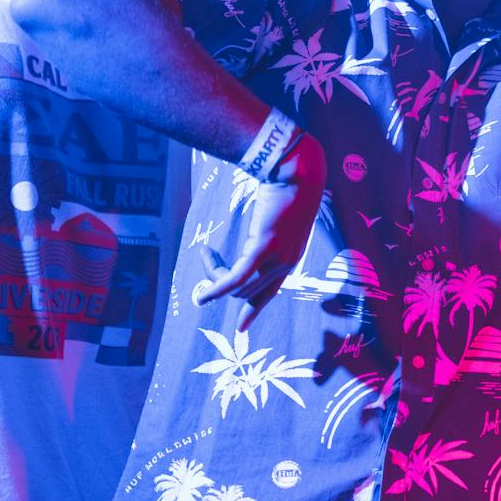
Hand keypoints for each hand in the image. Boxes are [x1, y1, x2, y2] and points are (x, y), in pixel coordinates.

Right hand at [196, 133, 325, 330]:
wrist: (298, 173)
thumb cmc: (288, 190)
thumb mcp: (279, 219)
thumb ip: (269, 235)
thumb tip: (256, 238)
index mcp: (290, 259)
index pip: (270, 293)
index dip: (253, 310)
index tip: (241, 327)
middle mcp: (285, 265)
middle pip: (245, 290)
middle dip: (221, 279)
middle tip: (206, 256)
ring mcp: (277, 258)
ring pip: (238, 286)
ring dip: (215, 276)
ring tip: (204, 255)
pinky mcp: (264, 248)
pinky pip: (236, 278)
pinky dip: (217, 289)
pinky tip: (201, 296)